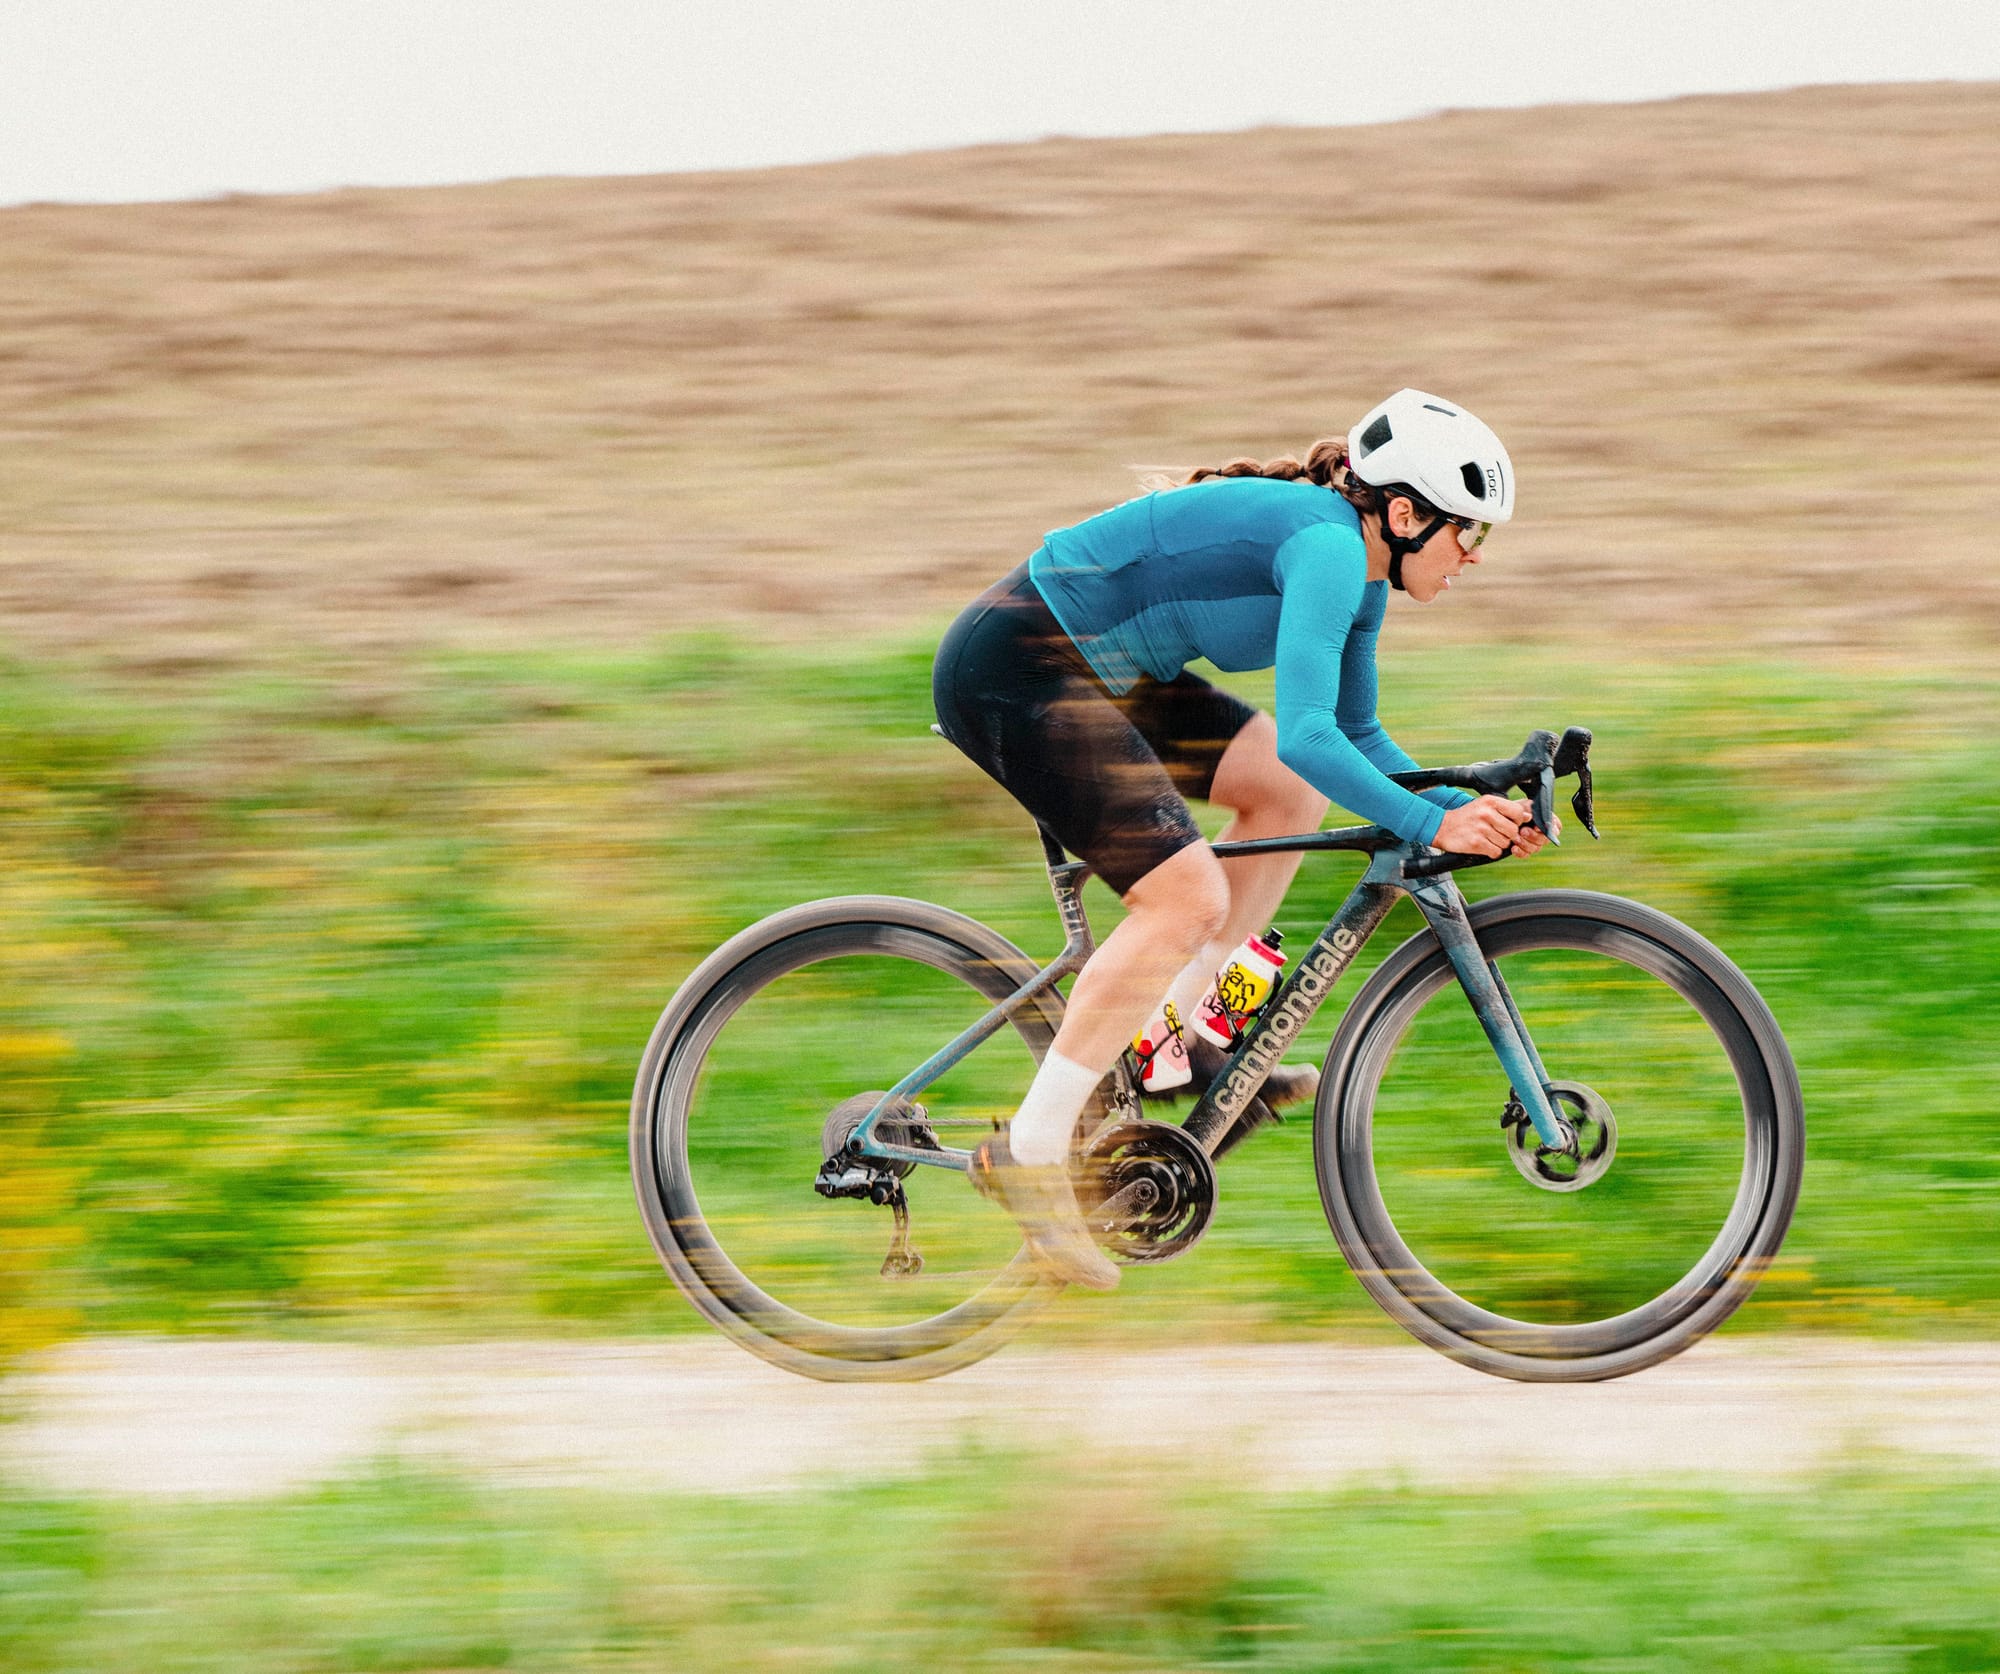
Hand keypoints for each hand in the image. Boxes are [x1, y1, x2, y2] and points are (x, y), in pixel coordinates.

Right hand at [1433, 795, 1556, 858]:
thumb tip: (1528, 816)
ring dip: (1498, 844)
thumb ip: (1506, 809)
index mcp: (1490, 801)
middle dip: (1507, 835)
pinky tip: (1482, 845)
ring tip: (1486, 838)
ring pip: (1505, 843)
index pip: (1518, 813)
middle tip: (1495, 832)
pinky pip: (1496, 852)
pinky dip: (1491, 851)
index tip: (1509, 823)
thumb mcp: (1484, 805)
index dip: (1517, 821)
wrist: (1442, 826)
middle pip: (1513, 831)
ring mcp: (1481, 829)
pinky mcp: (1476, 843)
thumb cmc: (1467, 816)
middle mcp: (1486, 813)